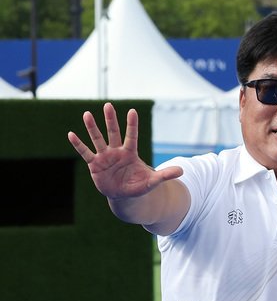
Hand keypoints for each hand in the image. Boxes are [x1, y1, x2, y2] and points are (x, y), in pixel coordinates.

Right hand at [68, 103, 183, 198]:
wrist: (124, 196)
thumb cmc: (139, 186)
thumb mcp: (152, 182)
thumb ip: (165, 175)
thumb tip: (182, 171)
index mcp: (130, 153)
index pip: (131, 136)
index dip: (132, 125)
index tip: (133, 111)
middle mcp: (116, 152)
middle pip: (113, 133)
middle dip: (111, 120)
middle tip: (108, 105)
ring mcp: (105, 157)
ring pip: (97, 139)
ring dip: (92, 128)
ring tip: (87, 114)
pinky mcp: (95, 165)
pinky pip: (85, 153)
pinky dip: (78, 144)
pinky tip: (71, 134)